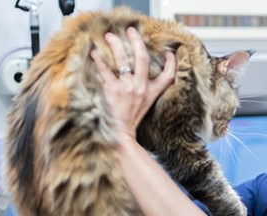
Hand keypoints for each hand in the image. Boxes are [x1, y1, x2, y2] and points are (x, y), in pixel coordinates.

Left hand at [91, 26, 175, 141]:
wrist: (120, 134)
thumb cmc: (131, 119)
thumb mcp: (146, 105)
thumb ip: (148, 90)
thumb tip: (142, 76)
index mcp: (151, 92)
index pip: (168, 75)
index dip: (171, 62)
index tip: (170, 53)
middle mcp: (141, 88)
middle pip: (142, 58)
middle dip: (137, 40)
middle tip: (131, 30)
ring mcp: (127, 88)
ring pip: (123, 60)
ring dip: (116, 45)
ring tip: (109, 37)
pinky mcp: (112, 90)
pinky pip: (105, 70)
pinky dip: (99, 60)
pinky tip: (94, 54)